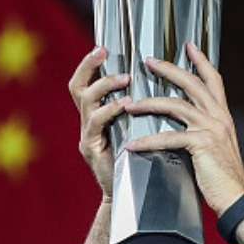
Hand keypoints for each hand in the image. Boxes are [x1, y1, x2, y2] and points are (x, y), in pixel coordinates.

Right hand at [68, 47, 130, 198]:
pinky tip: (124, 105)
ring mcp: (88, 135)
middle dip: (88, 65)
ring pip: (86, 101)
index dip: (92, 62)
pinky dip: (109, 111)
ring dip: (104, 86)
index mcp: (100, 113)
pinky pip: (95, 124)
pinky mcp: (91, 149)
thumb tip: (166, 80)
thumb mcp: (142, 129)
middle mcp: (89, 121)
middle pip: (77, 85)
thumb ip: (144, 108)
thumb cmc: (143, 160)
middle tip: (104, 51)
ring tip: (124, 79)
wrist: (134, 197)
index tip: (105, 45)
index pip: (88, 80)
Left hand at [123, 43, 243, 214]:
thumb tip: (183, 125)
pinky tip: (132, 145)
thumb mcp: (216, 146)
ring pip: (176, 105)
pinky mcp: (201, 145)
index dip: (201, 61)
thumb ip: (203, 131)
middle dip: (169, 69)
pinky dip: (147, 141)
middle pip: (192, 83)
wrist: (236, 198)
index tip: (189, 46)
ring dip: (149, 103)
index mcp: (224, 115)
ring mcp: (211, 129)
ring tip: (129, 104)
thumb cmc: (223, 177)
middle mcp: (219, 117)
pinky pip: (168, 137)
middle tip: (148, 61)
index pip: (213, 80)